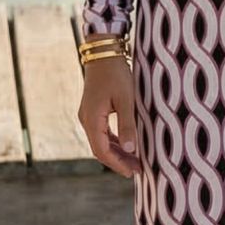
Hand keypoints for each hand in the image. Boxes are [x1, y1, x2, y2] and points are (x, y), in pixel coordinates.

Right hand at [78, 57, 140, 177]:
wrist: (103, 52)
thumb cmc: (116, 73)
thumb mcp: (126, 99)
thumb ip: (128, 124)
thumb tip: (131, 149)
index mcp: (92, 118)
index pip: (102, 150)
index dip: (117, 164)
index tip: (133, 172)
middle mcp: (86, 119)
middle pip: (100, 148)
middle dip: (118, 161)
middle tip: (137, 171)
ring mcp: (88, 115)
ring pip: (101, 141)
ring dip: (117, 152)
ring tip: (135, 161)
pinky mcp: (93, 110)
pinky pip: (102, 132)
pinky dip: (115, 141)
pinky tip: (128, 146)